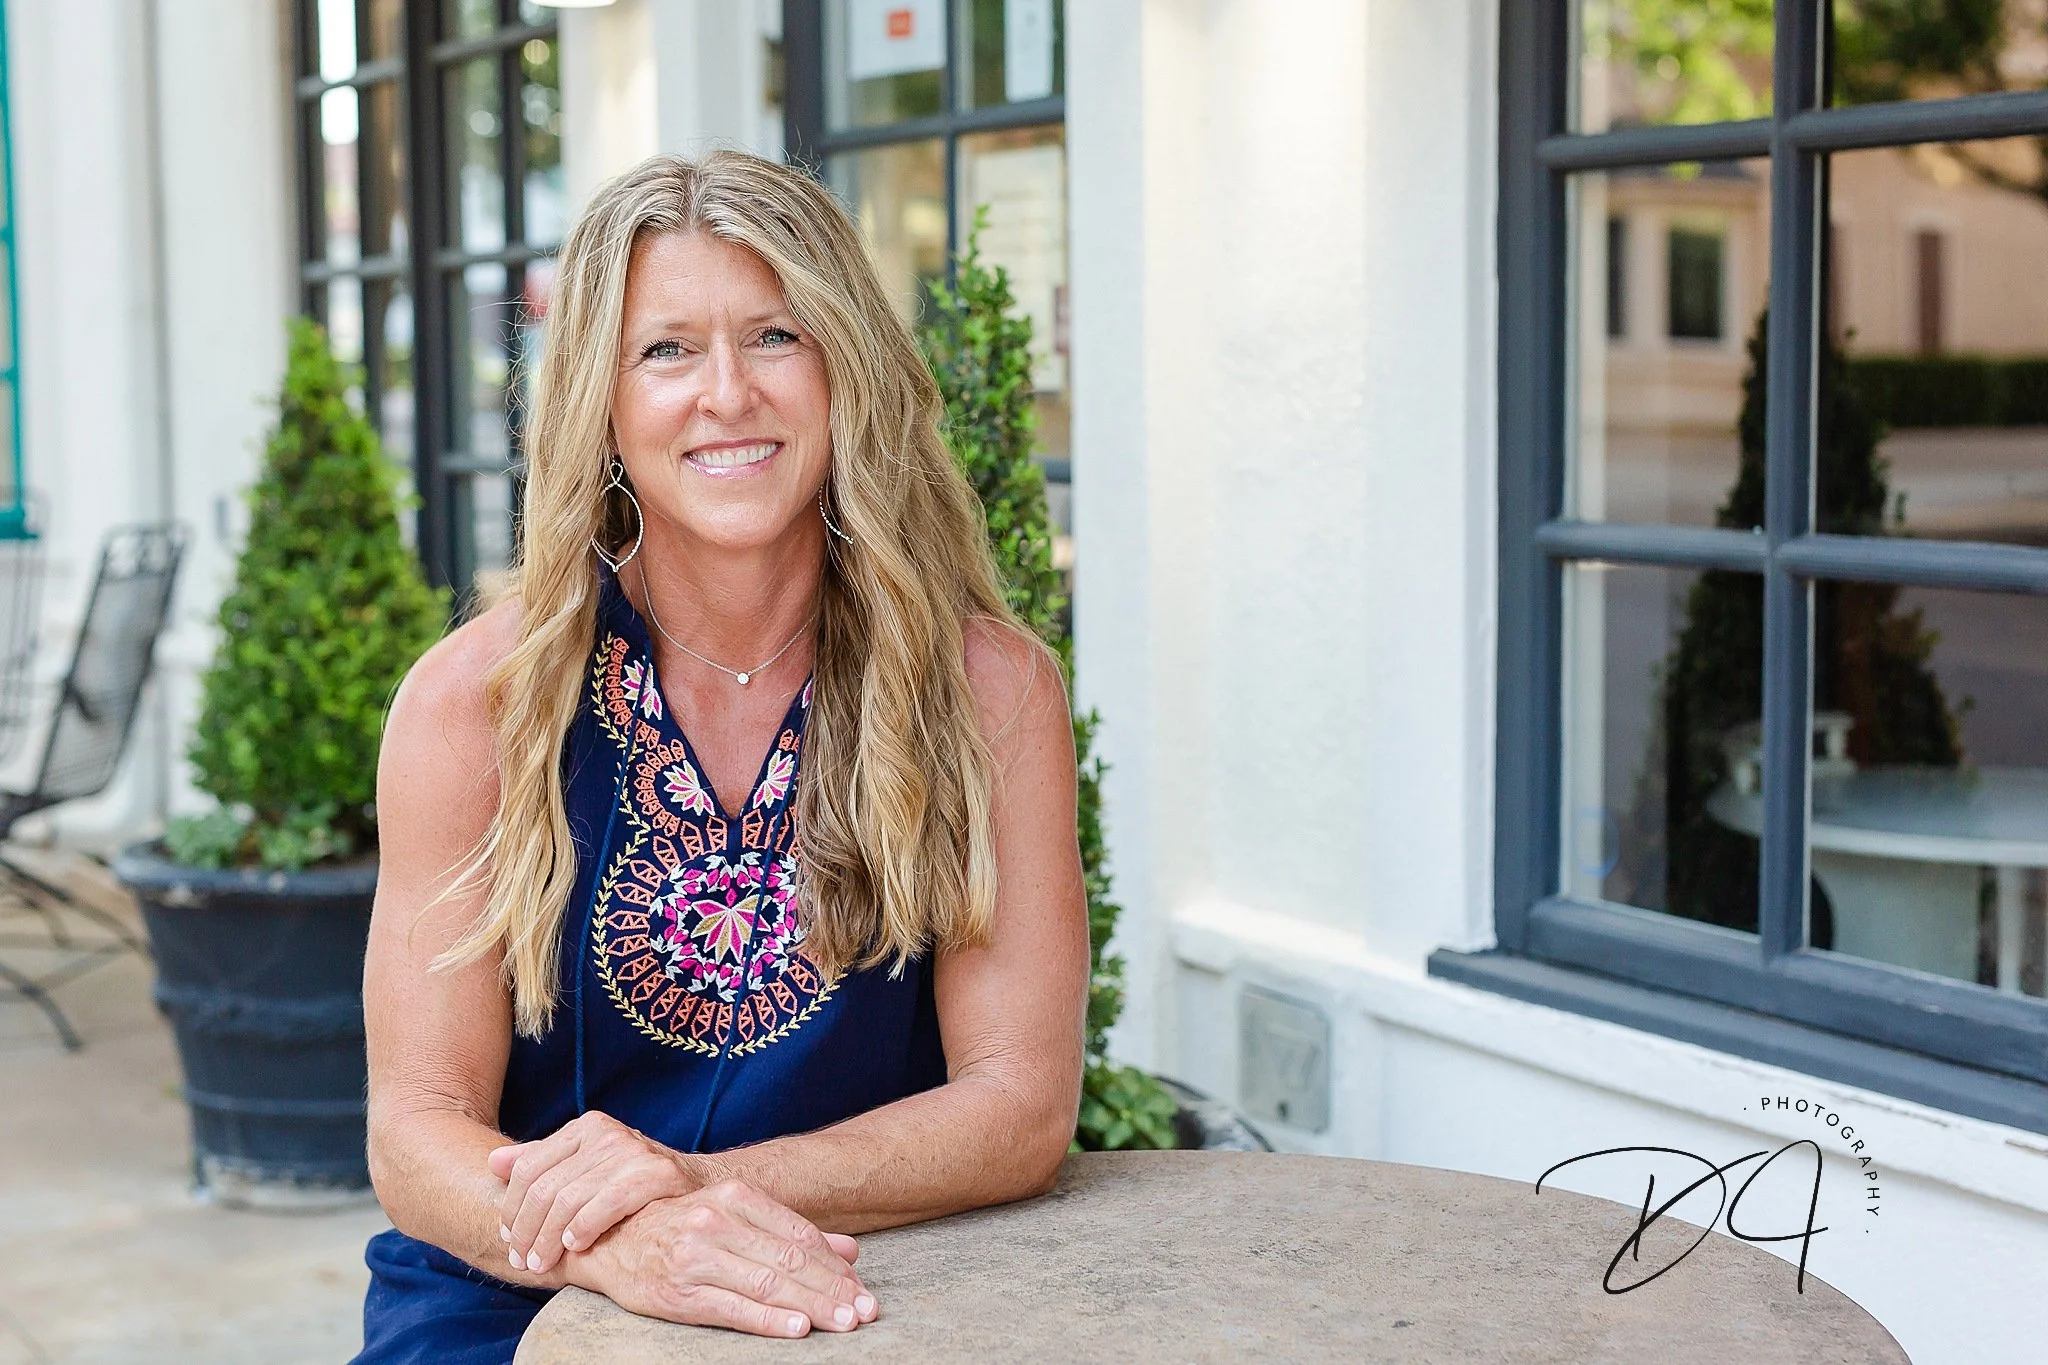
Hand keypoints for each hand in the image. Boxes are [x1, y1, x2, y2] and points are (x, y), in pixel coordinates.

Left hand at [490, 1111, 703, 1275]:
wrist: (697, 1187)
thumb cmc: (632, 1184)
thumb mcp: (585, 1168)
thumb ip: (542, 1163)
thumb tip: (493, 1162)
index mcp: (585, 1127)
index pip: (529, 1167)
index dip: (512, 1207)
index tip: (507, 1238)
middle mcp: (606, 1132)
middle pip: (545, 1187)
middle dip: (527, 1230)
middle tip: (521, 1261)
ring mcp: (632, 1150)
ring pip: (569, 1199)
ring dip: (548, 1238)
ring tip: (541, 1264)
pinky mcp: (656, 1172)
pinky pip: (606, 1203)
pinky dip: (584, 1227)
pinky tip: (574, 1246)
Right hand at [571, 1178, 877, 1336]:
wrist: (606, 1240)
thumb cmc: (677, 1228)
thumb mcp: (733, 1218)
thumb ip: (791, 1232)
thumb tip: (851, 1252)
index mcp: (733, 1197)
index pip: (799, 1234)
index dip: (836, 1266)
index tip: (863, 1290)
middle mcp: (716, 1222)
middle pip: (790, 1259)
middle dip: (834, 1289)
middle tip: (866, 1312)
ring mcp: (696, 1258)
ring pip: (768, 1283)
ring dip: (812, 1306)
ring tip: (844, 1322)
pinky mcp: (678, 1293)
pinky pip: (733, 1309)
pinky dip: (769, 1319)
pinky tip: (797, 1328)